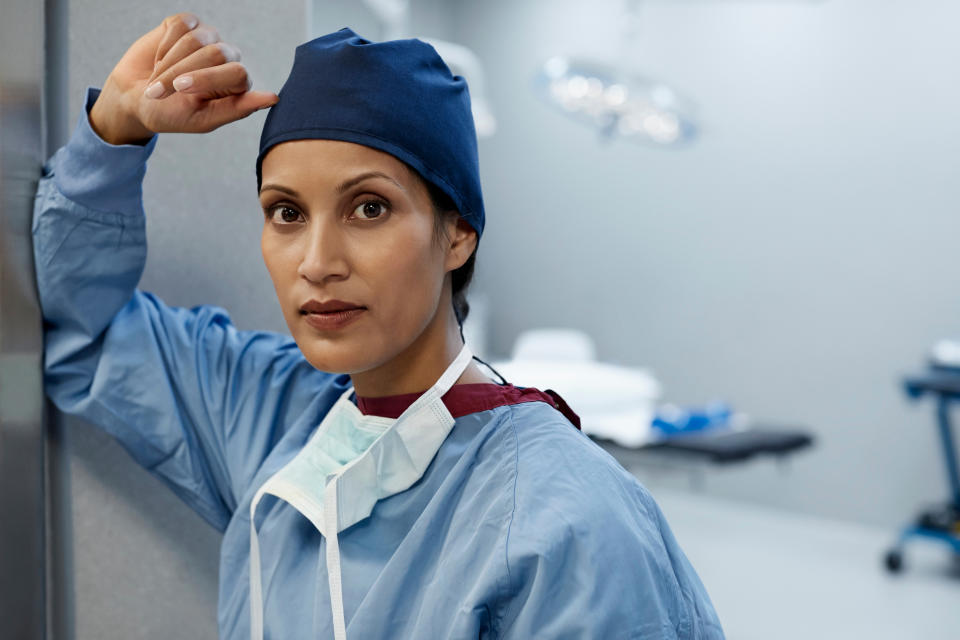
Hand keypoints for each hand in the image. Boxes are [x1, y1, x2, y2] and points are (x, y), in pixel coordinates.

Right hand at [88, 12, 278, 144]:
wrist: (133, 98)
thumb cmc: (171, 114)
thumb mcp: (203, 119)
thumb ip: (237, 109)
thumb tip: (274, 98)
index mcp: (236, 85)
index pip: (238, 73)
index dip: (208, 79)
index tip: (181, 89)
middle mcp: (227, 58)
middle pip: (216, 54)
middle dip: (182, 73)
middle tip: (159, 91)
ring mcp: (208, 39)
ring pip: (196, 39)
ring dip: (169, 62)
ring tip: (156, 79)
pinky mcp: (186, 24)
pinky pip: (179, 25)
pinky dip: (163, 45)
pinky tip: (158, 60)